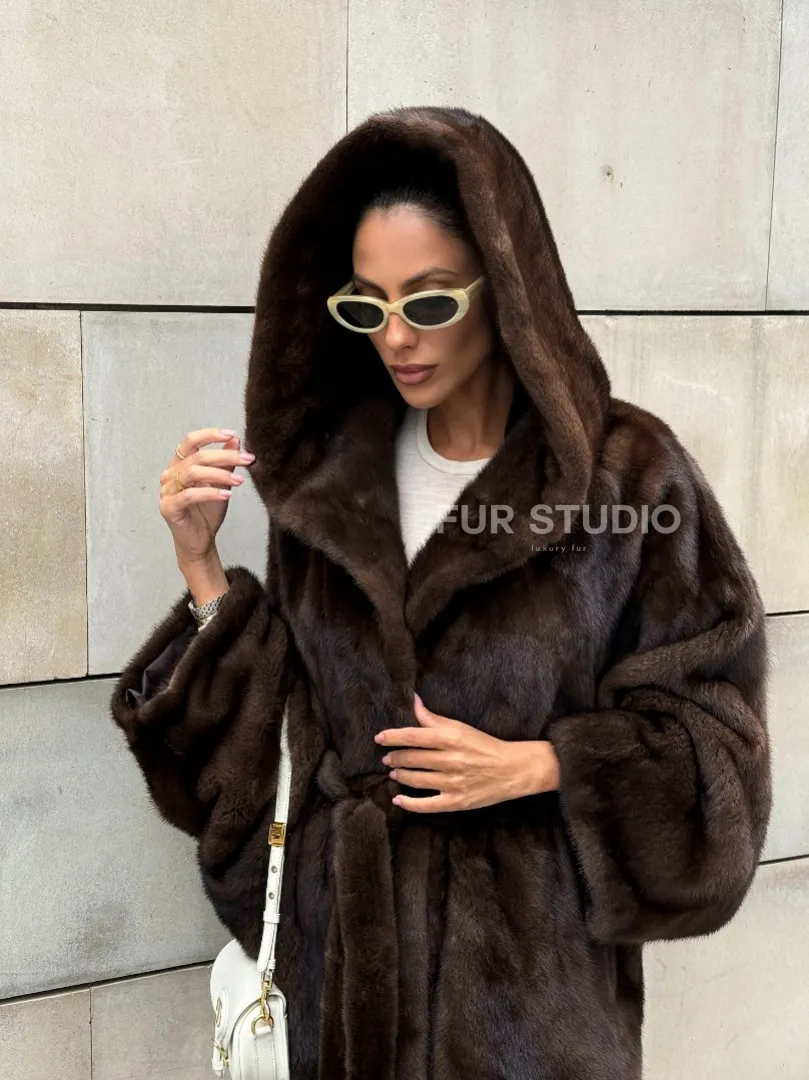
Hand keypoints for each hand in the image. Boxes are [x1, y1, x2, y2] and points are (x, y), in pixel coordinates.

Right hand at [159, 427, 255, 563]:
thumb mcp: (220, 483)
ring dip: (220, 474)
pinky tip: (227, 494)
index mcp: (179, 464)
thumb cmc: (207, 512)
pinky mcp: (168, 507)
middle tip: (247, 459)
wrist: (200, 541)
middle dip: (225, 456)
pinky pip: (189, 495)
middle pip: (197, 457)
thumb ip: (225, 462)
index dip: (210, 435)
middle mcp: (170, 474)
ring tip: (240, 481)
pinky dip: (210, 493)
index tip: (232, 435)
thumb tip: (235, 440)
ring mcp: (167, 491)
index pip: (190, 441)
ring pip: (193, 473)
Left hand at [374, 693, 560, 812]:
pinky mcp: (457, 802)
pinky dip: (409, 804)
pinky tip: (398, 799)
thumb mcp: (460, 727)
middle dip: (395, 757)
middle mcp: (450, 760)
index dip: (392, 737)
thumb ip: (433, 717)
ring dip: (400, 775)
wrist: (513, 769)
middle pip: (412, 758)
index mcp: (451, 738)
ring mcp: (453, 783)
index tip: (379, 738)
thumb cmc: (485, 745)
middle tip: (387, 758)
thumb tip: (412, 700)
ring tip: (394, 772)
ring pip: (416, 780)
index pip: (413, 735)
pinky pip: (427, 805)